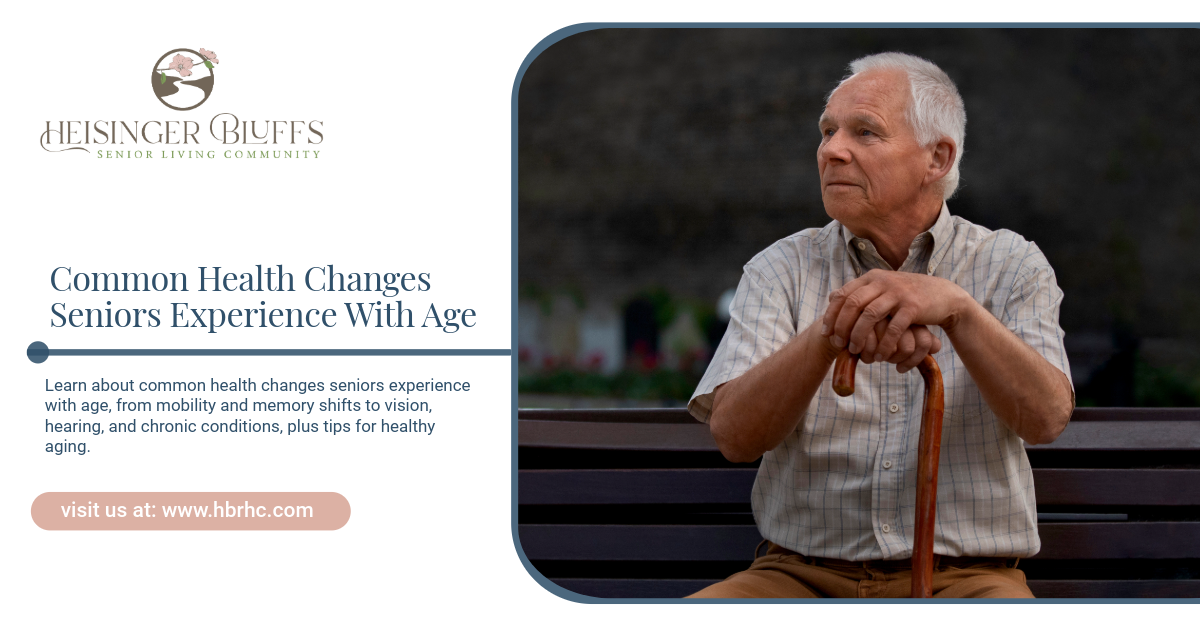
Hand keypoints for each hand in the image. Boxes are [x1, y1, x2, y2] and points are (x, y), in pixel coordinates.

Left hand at [821, 269, 967, 367]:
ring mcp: (898, 293)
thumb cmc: (907, 296)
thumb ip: (860, 292)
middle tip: (838, 345)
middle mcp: (882, 282)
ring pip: (869, 315)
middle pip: (852, 304)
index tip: (825, 333)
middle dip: (841, 327)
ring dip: (859, 336)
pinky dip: (884, 344)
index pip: (843, 294)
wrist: (943, 295)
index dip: (831, 314)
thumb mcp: (882, 288)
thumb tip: (831, 297)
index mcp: (871, 277)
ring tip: (855, 352)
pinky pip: (893, 328)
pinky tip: (879, 356)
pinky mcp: (913, 306)